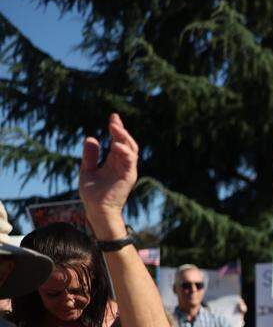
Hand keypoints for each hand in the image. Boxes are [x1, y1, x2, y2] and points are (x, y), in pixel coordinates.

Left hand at [79, 113, 137, 238]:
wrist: (96, 209)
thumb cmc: (92, 193)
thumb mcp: (87, 170)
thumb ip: (90, 155)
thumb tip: (91, 138)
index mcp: (114, 162)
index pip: (118, 142)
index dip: (117, 129)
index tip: (113, 117)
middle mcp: (123, 164)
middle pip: (127, 143)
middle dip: (121, 131)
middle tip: (114, 120)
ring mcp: (127, 170)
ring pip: (131, 149)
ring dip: (124, 138)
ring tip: (115, 128)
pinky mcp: (128, 176)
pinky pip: (130, 160)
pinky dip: (124, 151)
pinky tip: (115, 144)